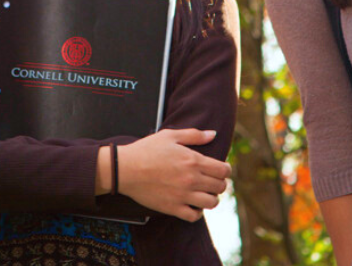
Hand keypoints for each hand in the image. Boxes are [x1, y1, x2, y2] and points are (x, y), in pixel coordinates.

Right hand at [115, 129, 229, 221]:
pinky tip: (193, 205)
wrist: (125, 169)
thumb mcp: (170, 136)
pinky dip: (198, 212)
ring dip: (211, 198)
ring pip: (212, 203)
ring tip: (204, 193)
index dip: (226, 170)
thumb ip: (194, 135)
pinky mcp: (173, 208)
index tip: (221, 170)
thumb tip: (214, 134)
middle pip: (220, 187)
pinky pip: (194, 216)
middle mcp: (192, 179)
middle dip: (220, 183)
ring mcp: (183, 195)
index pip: (223, 170)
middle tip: (212, 181)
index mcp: (193, 160)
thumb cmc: (146, 149)